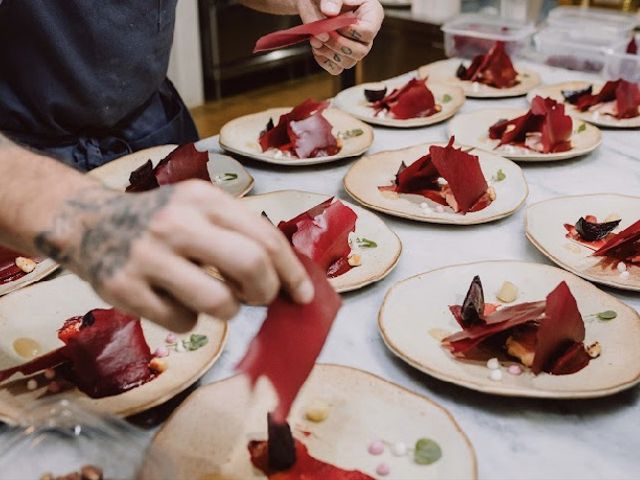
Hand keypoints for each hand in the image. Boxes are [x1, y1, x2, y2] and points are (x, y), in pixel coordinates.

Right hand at [34, 182, 313, 331]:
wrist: (90, 223)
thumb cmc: (162, 220)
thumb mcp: (199, 209)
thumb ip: (239, 233)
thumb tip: (287, 278)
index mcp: (204, 199)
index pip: (265, 238)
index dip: (292, 272)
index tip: (303, 295)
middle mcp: (177, 222)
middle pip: (251, 265)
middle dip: (267, 291)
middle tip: (260, 298)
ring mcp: (149, 256)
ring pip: (220, 303)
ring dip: (228, 310)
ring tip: (213, 297)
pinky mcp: (125, 289)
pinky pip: (183, 322)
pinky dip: (188, 319)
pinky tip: (173, 299)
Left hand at [297, 0, 383, 74]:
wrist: (320, 2)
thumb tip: (329, 12)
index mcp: (373, 15)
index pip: (367, 32)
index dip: (349, 31)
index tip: (334, 21)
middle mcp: (367, 35)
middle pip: (360, 51)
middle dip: (337, 44)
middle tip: (321, 34)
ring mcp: (356, 48)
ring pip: (348, 62)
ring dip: (329, 53)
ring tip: (315, 39)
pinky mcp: (343, 57)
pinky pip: (336, 68)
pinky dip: (324, 61)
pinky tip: (316, 47)